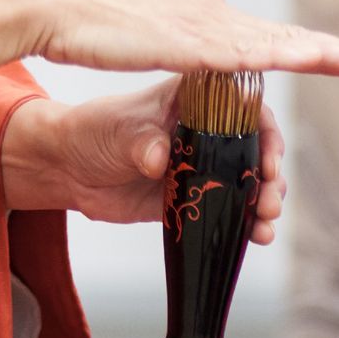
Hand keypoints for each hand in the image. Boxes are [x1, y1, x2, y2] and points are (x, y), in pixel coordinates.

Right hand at [0, 0, 338, 95]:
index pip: (284, 40)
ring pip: (275, 42)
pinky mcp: (183, 42)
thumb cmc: (103, 26)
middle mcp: (220, 22)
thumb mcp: (160, 31)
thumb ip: (194, 26)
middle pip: (293, 39)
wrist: (57, 8)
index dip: (327, 50)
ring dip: (318, 51)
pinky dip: (271, 53)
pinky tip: (300, 57)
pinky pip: (236, 52)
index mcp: (218, 27)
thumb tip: (218, 5)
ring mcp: (204, 29)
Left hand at [3, 79, 289, 245]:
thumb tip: (160, 159)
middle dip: (271, 176)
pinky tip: (256, 237)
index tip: (267, 160)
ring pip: (250, 183)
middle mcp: (207, 132)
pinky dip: (248, 225)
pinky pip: (232, 211)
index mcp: (194, 100)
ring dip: (266, 203)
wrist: (66, 171)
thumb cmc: (90, 133)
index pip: (245, 108)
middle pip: (257, 149)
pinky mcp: (198, 198)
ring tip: (265, 223)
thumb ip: (142, 142)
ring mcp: (205, 166)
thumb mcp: (116, 131)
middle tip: (269, 199)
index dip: (266, 132)